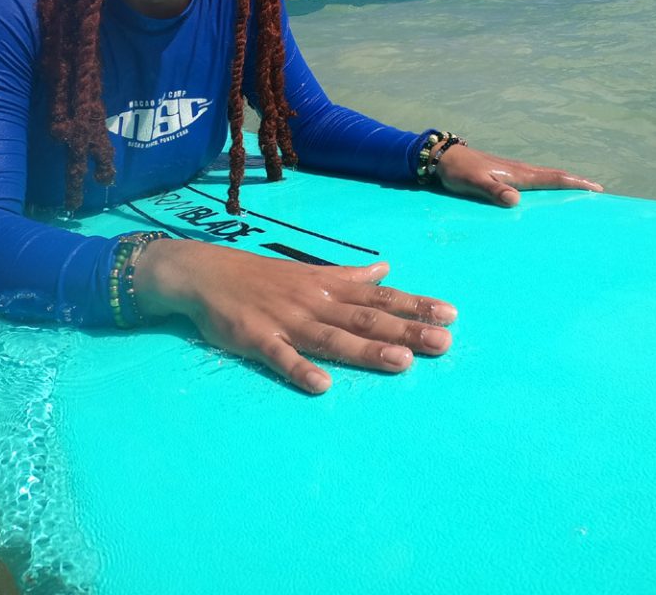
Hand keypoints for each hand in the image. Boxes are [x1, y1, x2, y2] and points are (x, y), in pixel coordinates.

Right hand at [133, 240, 454, 394]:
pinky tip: (322, 385)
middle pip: (366, 317)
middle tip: (444, 342)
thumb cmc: (261, 276)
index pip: (380, 296)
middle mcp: (315, 303)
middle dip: (406, 329)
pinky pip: (281, 357)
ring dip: (367, 349)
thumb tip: (387, 269)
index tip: (451, 314)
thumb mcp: (309, 272)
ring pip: (333, 338)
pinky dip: (300, 369)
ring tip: (402, 361)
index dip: (415, 305)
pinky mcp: (256, 339)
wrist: (204, 273)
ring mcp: (287, 321)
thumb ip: (349, 276)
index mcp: (328, 288)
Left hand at [434, 144, 602, 206]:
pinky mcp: (506, 173)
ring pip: (545, 176)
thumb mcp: (475, 183)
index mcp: (518, 174)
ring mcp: (513, 171)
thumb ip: (494, 191)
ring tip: (579, 191)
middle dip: (576, 182)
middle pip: (554, 176)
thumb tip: (516, 201)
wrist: (444, 157)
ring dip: (564, 182)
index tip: (596, 188)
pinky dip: (548, 184)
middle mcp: (520, 171)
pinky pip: (535, 179)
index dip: (575, 182)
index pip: (553, 178)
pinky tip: (547, 191)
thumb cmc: (459, 171)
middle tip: (597, 191)